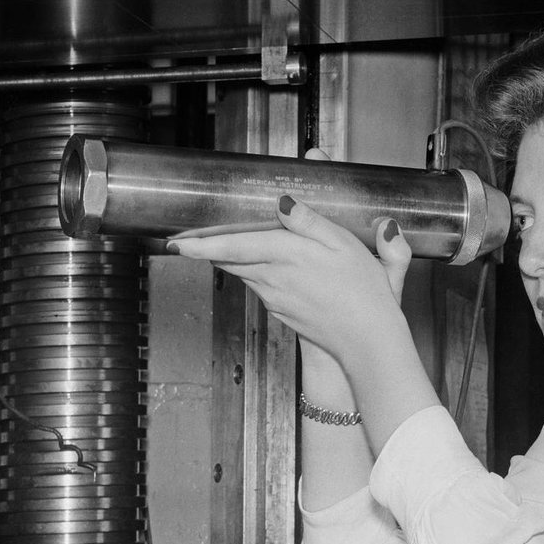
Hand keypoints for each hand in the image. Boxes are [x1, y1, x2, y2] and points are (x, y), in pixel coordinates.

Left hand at [170, 195, 412, 368]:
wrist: (367, 341)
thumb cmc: (363, 292)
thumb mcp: (345, 243)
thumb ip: (310, 221)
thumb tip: (284, 202)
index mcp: (286, 255)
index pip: (232, 246)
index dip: (201, 243)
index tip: (177, 241)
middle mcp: (273, 278)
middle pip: (230, 259)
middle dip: (210, 248)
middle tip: (193, 237)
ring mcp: (275, 298)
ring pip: (244, 272)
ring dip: (233, 259)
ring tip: (225, 244)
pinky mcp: (281, 312)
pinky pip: (260, 287)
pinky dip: (255, 273)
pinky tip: (267, 267)